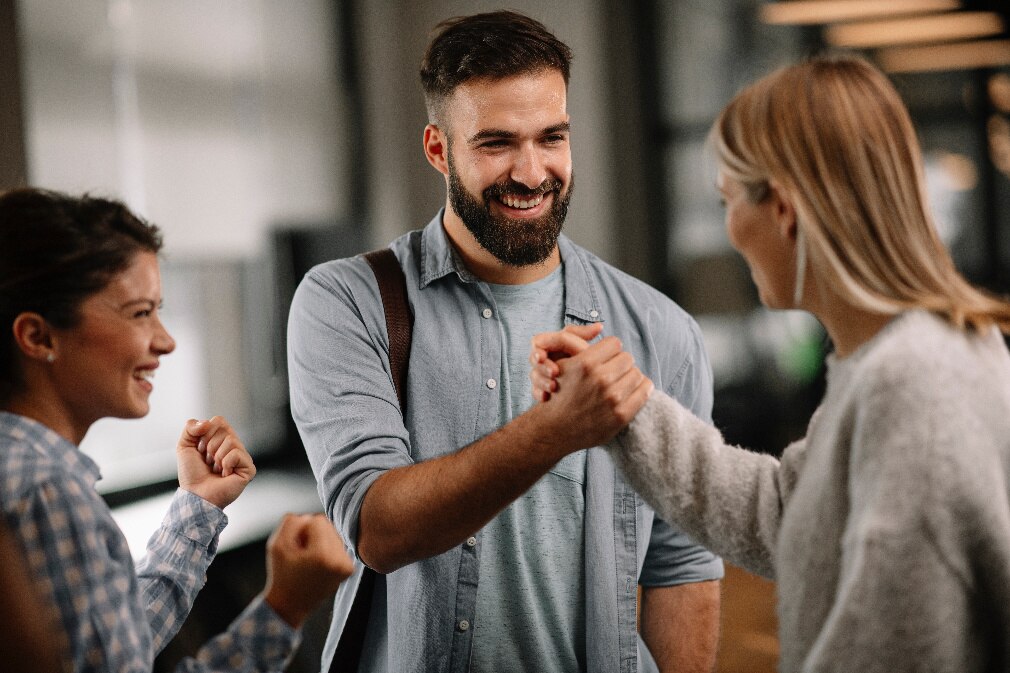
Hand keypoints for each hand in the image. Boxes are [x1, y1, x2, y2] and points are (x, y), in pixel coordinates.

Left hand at [176, 416, 255, 509]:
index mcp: (222, 440)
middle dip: (210, 446)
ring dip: (217, 457)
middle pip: (224, 430)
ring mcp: (243, 457)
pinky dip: (225, 464)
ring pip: (231, 441)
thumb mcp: (184, 446)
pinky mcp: (249, 468)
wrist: (196, 495)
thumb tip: (207, 422)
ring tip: (216, 469)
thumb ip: (190, 428)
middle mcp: (234, 446)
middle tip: (208, 462)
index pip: (219, 421)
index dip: (206, 433)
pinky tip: (225, 475)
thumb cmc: (192, 474)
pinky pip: (236, 454)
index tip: (200, 449)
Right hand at [264, 513, 353, 627]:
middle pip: (328, 525)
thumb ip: (291, 521)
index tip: (296, 548)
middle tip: (301, 555)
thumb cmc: (282, 574)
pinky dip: (327, 550)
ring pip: (333, 534)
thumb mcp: (276, 544)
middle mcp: (340, 561)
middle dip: (312, 535)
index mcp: (323, 555)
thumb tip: (309, 518)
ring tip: (308, 560)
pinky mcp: (349, 569)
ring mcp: (347, 566)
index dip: (302, 530)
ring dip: (319, 542)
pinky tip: (317, 564)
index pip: (318, 520)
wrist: (291, 604)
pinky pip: (337, 545)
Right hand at [529, 323, 602, 401]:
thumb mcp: (580, 345)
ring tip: (554, 387)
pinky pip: (536, 392)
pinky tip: (547, 398)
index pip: (537, 342)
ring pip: (534, 377)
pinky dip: (540, 394)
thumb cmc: (580, 358)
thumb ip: (584, 335)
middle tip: (554, 372)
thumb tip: (599, 326)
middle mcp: (542, 358)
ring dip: (542, 381)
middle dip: (543, 367)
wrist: (582, 385)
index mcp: (549, 344)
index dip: (539, 349)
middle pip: (534, 360)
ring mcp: (540, 374)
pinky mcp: (541, 388)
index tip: (543, 356)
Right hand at [531, 329, 653, 450]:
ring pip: (637, 373)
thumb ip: (578, 344)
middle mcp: (600, 379)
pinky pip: (645, 390)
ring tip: (619, 383)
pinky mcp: (621, 414)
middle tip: (613, 372)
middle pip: (627, 358)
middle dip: (620, 364)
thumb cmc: (559, 393)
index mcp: (586, 363)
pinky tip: (632, 391)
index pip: (615, 343)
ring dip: (630, 377)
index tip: (606, 358)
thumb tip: (599, 326)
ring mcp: (613, 398)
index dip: (610, 350)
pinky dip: (641, 389)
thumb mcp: (562, 364)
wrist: (555, 428)